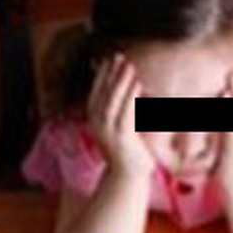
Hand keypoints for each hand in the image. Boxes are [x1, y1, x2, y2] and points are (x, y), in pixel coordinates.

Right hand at [88, 52, 155, 177]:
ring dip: (120, 81)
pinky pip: (126, 111)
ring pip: (113, 100)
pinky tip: (137, 83)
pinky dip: (131, 96)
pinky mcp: (122, 136)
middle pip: (103, 93)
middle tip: (118, 56)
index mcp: (95, 121)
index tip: (109, 60)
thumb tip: (131, 91)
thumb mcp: (121, 128)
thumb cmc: (127, 151)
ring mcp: (108, 131)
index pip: (96, 93)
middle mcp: (98, 124)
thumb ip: (121, 111)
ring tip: (128, 65)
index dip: (102, 75)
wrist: (127, 176)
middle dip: (110, 73)